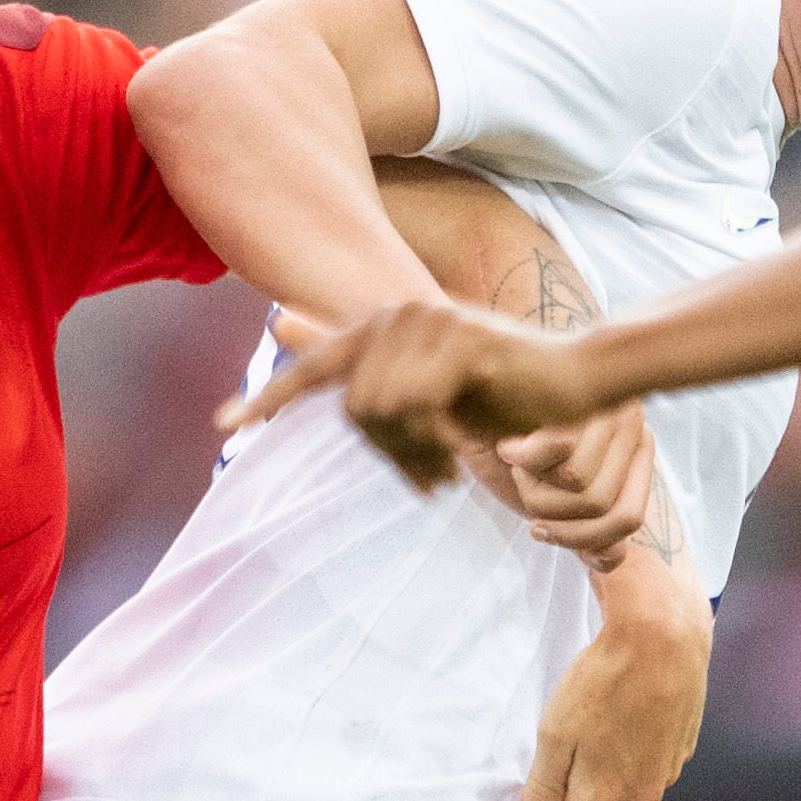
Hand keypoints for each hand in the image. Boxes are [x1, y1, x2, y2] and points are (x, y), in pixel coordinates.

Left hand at [231, 294, 603, 486]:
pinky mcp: (460, 343)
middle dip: (392, 458)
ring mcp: (429, 323)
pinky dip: (438, 438)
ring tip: (450, 470)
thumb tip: (289, 334)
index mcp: (386, 332)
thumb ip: (373, 388)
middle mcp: (399, 317)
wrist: (576, 384)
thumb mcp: (431, 402)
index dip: (269, 400)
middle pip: (355, 411)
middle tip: (432, 483)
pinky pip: (416, 406)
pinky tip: (465, 448)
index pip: (314, 371)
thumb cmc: (504, 400)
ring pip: (381, 411)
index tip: (224, 426)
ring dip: (417, 454)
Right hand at [497, 406, 661, 561]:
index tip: (545, 530)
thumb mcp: (554, 498)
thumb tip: (610, 555)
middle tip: (526, 491)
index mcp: (636, 448)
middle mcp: (631, 422)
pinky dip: (523, 458)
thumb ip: (589, 533)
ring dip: (532, 488)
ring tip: (518, 463)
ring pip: (578, 484)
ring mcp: (605, 403)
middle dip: (551, 518)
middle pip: (601, 507)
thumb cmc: (514, 448)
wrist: (473, 399)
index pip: (629, 519)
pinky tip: (510, 444)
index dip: (586, 541)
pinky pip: (557, 449)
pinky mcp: (572, 390)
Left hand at [513, 575, 706, 800]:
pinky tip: (612, 737)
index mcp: (604, 798)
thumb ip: (542, 789)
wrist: (663, 638)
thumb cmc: (609, 679)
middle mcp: (640, 797)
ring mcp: (664, 776)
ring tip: (577, 760)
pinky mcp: (679, 752)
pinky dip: (623, 769)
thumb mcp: (555, 734)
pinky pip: (643, 776)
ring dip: (597, 793)